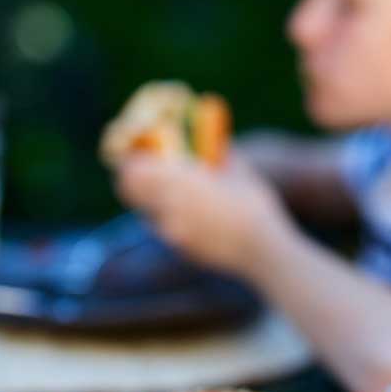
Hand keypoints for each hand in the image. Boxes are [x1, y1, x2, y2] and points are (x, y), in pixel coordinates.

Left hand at [113, 151, 290, 274]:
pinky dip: (170, 220)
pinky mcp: (180, 248)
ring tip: (171, 194)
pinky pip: (164, 229)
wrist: (261, 248)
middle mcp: (168, 205)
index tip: (139, 154)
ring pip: (145, 211)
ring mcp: (171, 230)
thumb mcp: (238, 171)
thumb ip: (219, 155)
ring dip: (151, 200)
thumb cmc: (253, 204)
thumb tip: (213, 143)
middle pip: (129, 189)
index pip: (134, 167)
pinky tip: (192, 217)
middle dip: (133, 179)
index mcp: (181, 180)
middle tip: (144, 171)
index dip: (132, 159)